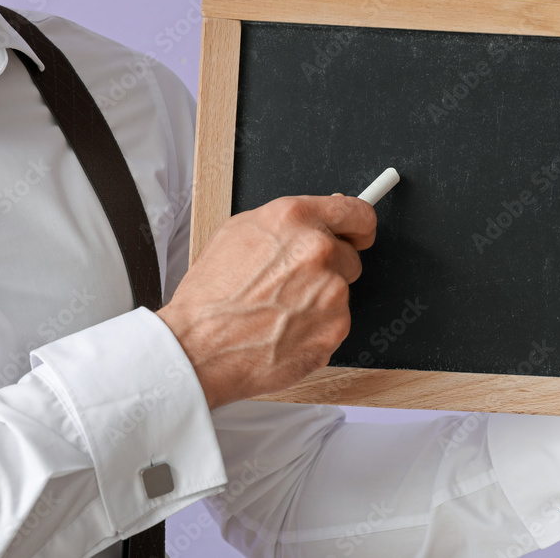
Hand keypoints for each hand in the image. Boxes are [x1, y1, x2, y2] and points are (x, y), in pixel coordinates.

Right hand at [156, 195, 375, 409]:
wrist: (199, 346)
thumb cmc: (211, 295)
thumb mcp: (239, 232)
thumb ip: (288, 223)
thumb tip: (319, 220)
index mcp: (295, 218)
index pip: (357, 212)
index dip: (359, 227)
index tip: (359, 235)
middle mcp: (318, 250)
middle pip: (350, 257)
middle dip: (330, 270)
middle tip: (293, 285)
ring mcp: (331, 290)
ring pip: (341, 292)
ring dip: (320, 301)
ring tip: (279, 310)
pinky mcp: (335, 327)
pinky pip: (336, 322)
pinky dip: (317, 328)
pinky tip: (284, 329)